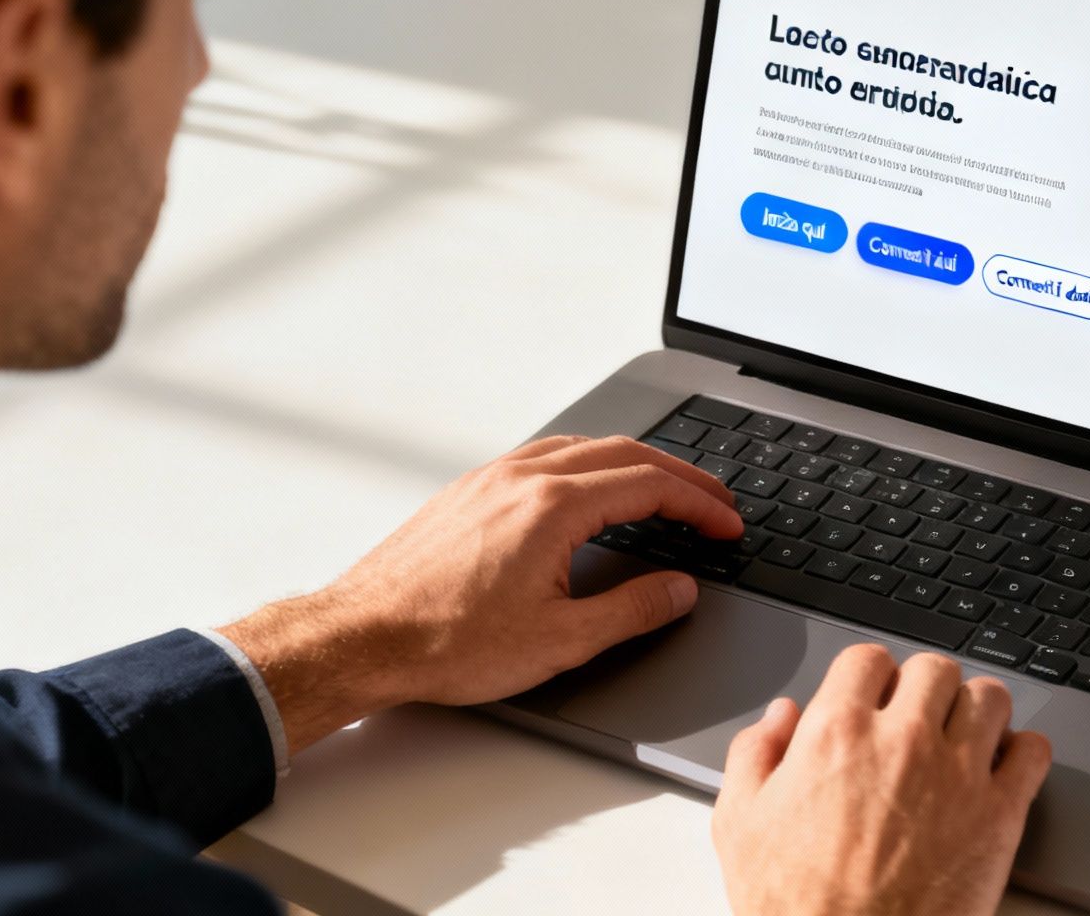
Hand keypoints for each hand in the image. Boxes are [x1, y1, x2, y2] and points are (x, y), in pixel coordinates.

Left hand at [218, 434, 741, 752]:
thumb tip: (679, 589)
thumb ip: (632, 610)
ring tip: (665, 490)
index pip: (650, 485)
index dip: (701, 504)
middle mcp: (523, 478)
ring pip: (583, 447)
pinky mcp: (468, 490)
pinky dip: (589, 464)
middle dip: (680, 476)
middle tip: (714, 503)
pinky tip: (591, 489)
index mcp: (553, 507)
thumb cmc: (445, 642)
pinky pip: (545, 455)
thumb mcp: (560, 641)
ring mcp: (492, 478)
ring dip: (635, 463)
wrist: (362, 638)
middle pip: (625, 454)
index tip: (726, 524)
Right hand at [713, 644, 1053, 915]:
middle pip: (935, 669)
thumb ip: (755, 755)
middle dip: (925, 688)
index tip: (874, 697)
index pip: (868, 659)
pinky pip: (1034, 751)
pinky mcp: (999, 816)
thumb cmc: (796, 907)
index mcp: (837, 733)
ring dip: (977, 711)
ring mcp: (957, 775)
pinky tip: (1002, 768)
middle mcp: (902, 741)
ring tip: (963, 736)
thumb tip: (780, 716)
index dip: (870, 678)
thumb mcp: (740, 825)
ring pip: (990, 698)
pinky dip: (1022, 752)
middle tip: (919, 717)